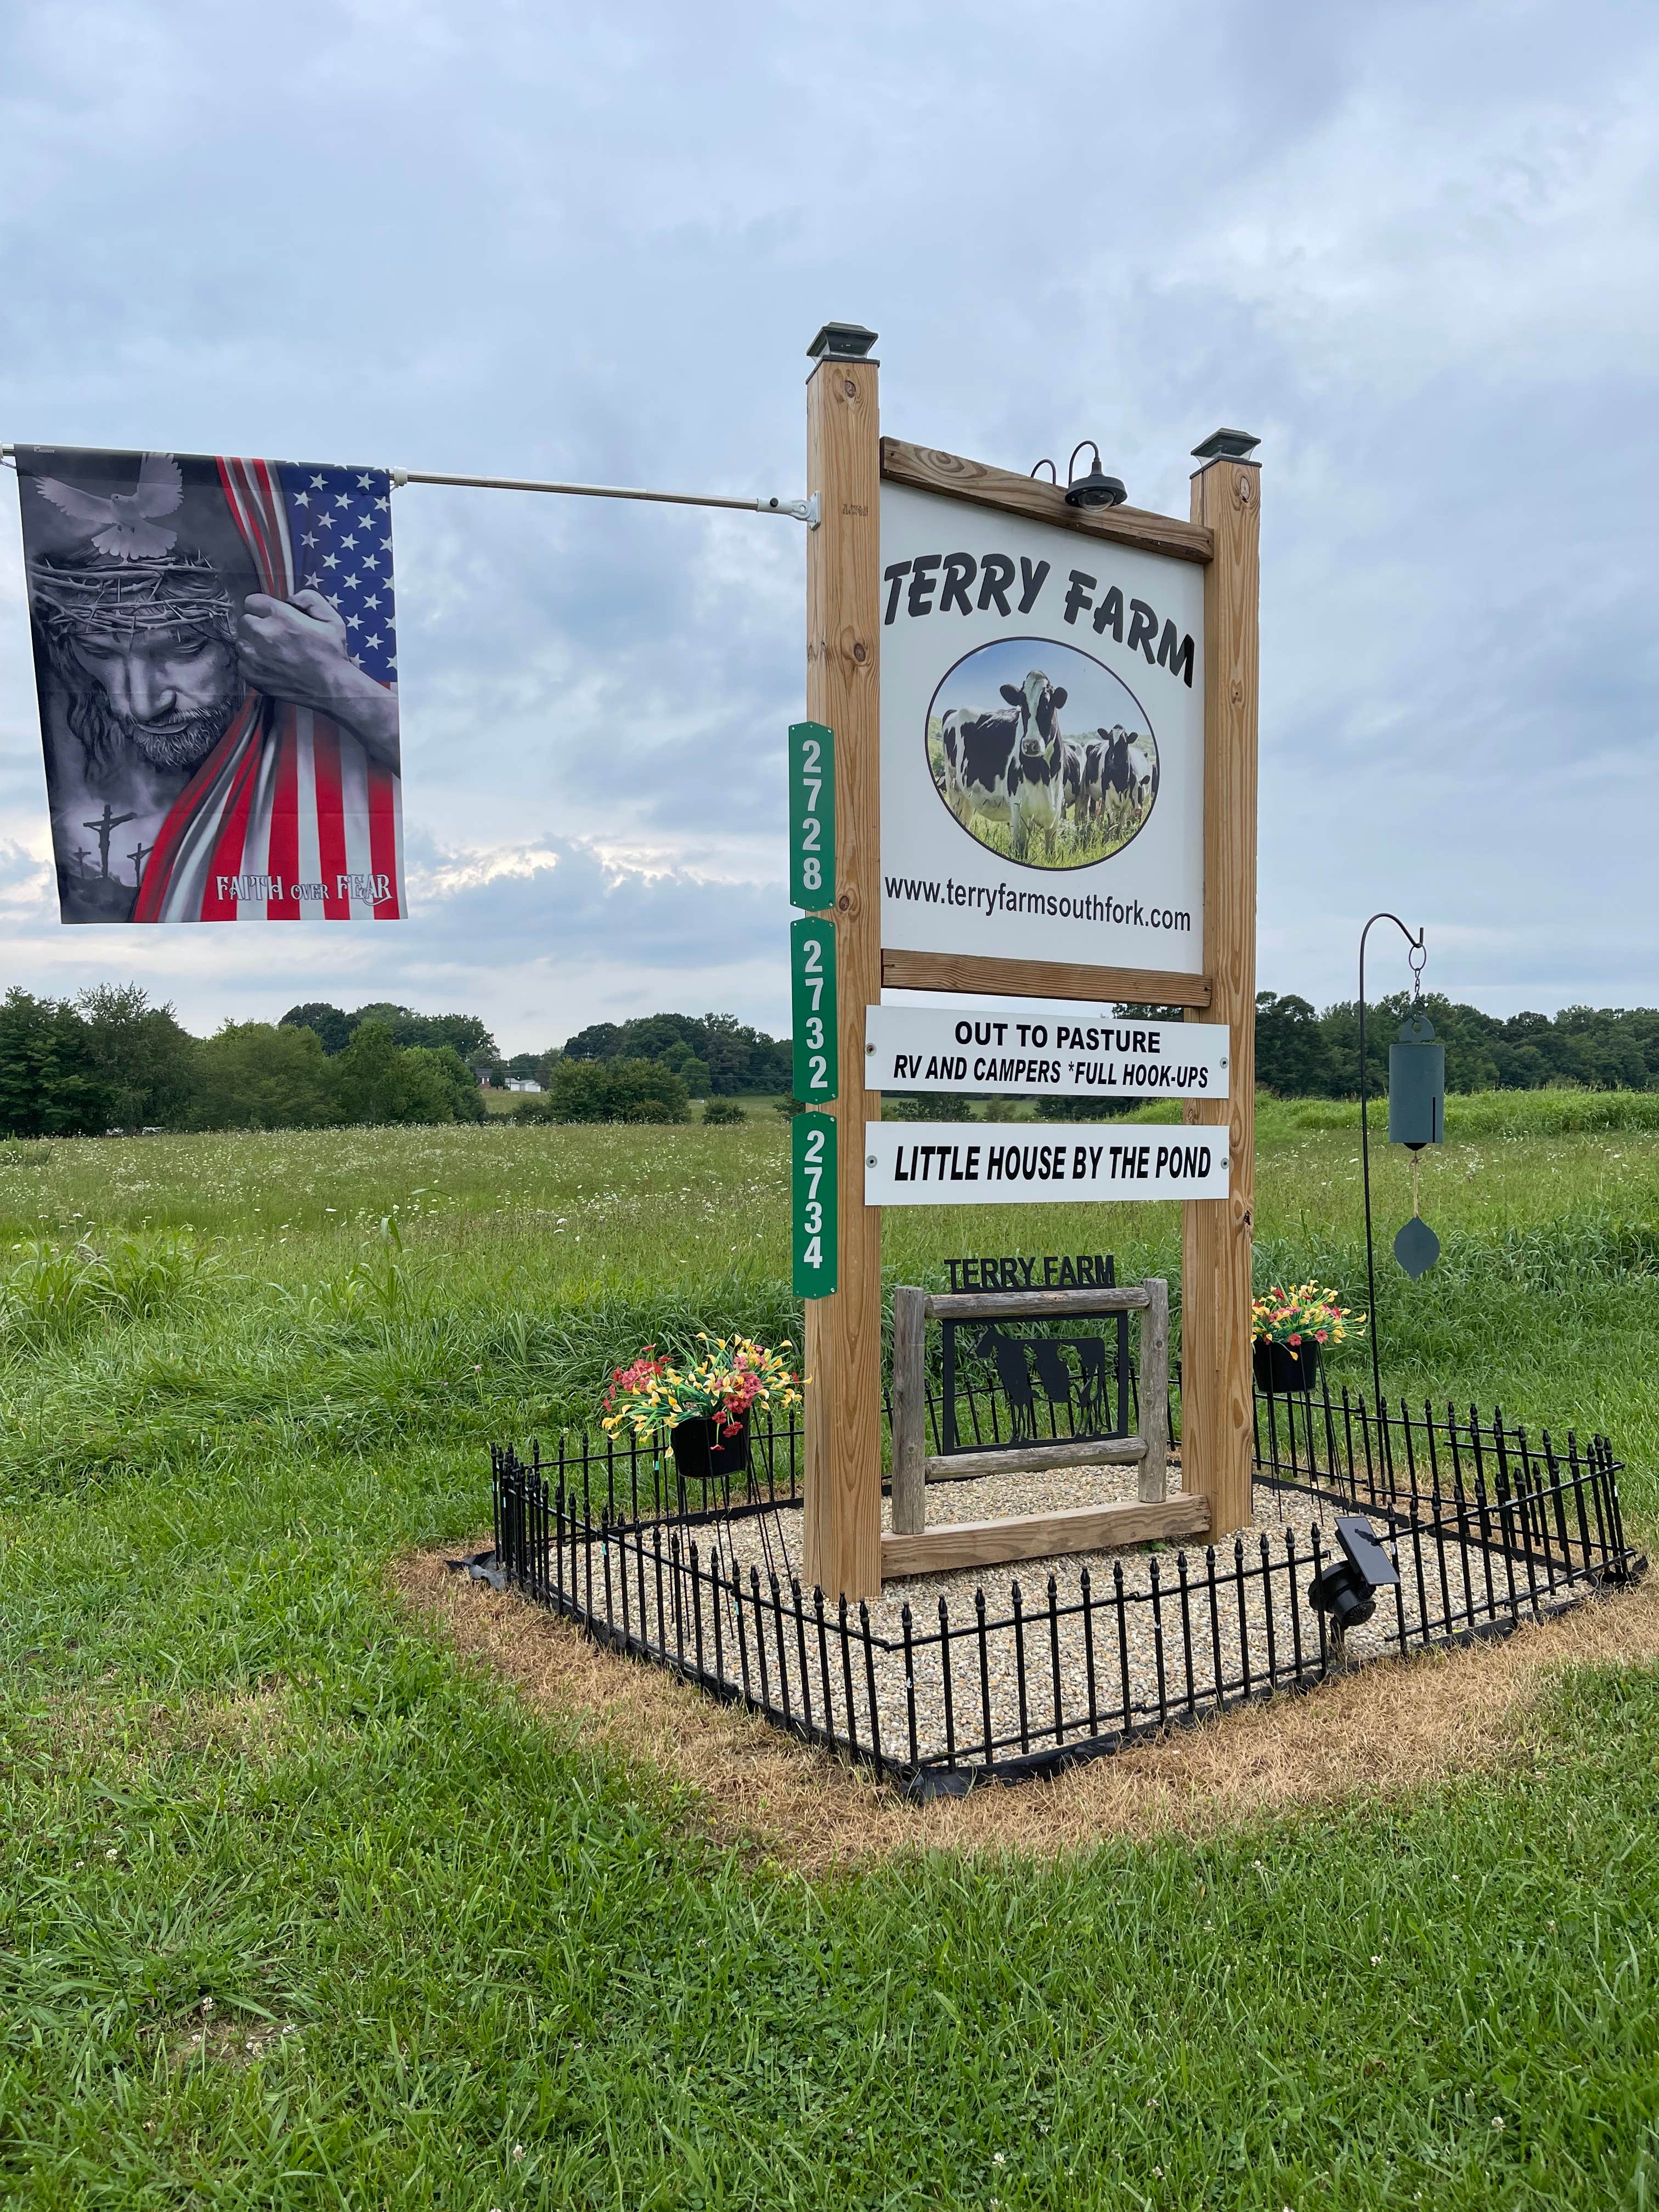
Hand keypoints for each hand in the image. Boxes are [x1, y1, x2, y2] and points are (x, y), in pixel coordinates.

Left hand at [235, 590, 398, 770]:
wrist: (332, 688)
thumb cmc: (332, 653)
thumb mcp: (331, 618)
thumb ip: (309, 598)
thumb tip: (290, 599)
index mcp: (280, 616)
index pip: (252, 601)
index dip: (263, 608)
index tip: (273, 617)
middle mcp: (263, 634)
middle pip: (244, 621)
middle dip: (257, 625)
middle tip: (275, 636)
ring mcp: (255, 657)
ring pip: (241, 641)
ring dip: (253, 644)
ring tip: (272, 652)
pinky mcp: (252, 675)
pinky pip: (242, 662)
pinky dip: (252, 663)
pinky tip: (270, 665)